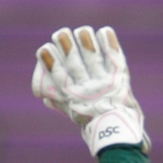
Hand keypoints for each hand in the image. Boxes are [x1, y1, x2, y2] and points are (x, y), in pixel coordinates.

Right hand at [32, 25, 149, 155]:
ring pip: (93, 59)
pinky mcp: (119, 79)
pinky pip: (115, 59)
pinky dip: (110, 44)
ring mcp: (105, 83)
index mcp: (73, 97)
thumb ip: (59, 102)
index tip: (43, 48)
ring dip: (87, 42)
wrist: (116, 131)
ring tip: (82, 30)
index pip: (59, 76)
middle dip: (67, 46)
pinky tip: (105, 31)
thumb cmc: (91, 121)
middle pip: (75, 64)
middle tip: (61, 33)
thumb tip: (43, 95)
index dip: (51, 62)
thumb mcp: (73, 113)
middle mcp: (88, 89)